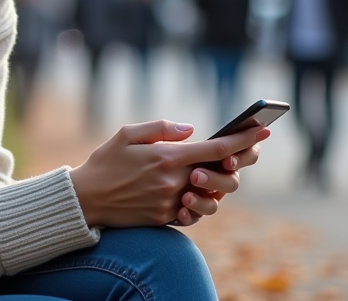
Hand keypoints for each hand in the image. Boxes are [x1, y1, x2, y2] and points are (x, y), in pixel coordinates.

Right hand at [68, 120, 267, 228]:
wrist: (86, 199)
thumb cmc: (106, 161)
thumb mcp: (128, 134)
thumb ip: (162, 128)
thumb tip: (191, 130)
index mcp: (167, 157)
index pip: (216, 150)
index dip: (243, 140)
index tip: (262, 130)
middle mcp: (173, 182)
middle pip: (218, 174)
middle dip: (232, 163)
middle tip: (238, 153)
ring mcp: (170, 203)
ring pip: (208, 195)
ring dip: (213, 184)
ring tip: (206, 173)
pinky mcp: (165, 218)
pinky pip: (191, 210)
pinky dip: (195, 200)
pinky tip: (189, 190)